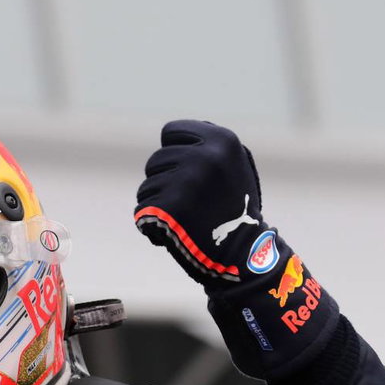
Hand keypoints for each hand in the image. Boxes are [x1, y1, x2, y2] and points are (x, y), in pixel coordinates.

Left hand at [133, 120, 281, 286]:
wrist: (243, 254)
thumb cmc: (235, 211)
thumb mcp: (233, 166)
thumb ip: (206, 146)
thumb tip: (170, 135)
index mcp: (222, 140)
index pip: (171, 131)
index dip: (175, 152)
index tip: (188, 171)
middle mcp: (204, 155)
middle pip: (156, 160)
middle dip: (166, 181)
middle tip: (191, 203)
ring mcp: (186, 180)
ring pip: (147, 186)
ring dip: (159, 204)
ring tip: (185, 218)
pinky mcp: (170, 207)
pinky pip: (142, 209)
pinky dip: (151, 223)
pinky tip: (175, 231)